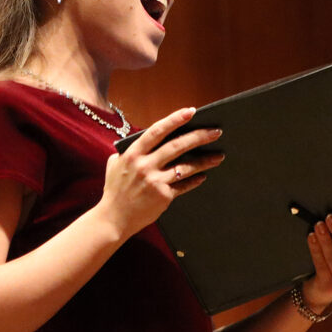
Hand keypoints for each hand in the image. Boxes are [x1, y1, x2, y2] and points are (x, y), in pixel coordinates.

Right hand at [98, 107, 223, 238]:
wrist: (113, 220)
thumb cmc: (115, 190)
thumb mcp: (115, 165)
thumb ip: (129, 151)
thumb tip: (146, 139)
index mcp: (133, 154)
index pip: (157, 131)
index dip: (174, 119)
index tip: (191, 111)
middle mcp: (144, 165)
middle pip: (177, 146)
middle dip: (199, 137)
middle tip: (216, 131)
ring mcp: (155, 181)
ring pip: (186, 167)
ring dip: (205, 160)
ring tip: (219, 156)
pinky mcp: (163, 196)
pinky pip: (184, 185)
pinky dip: (195, 180)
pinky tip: (204, 175)